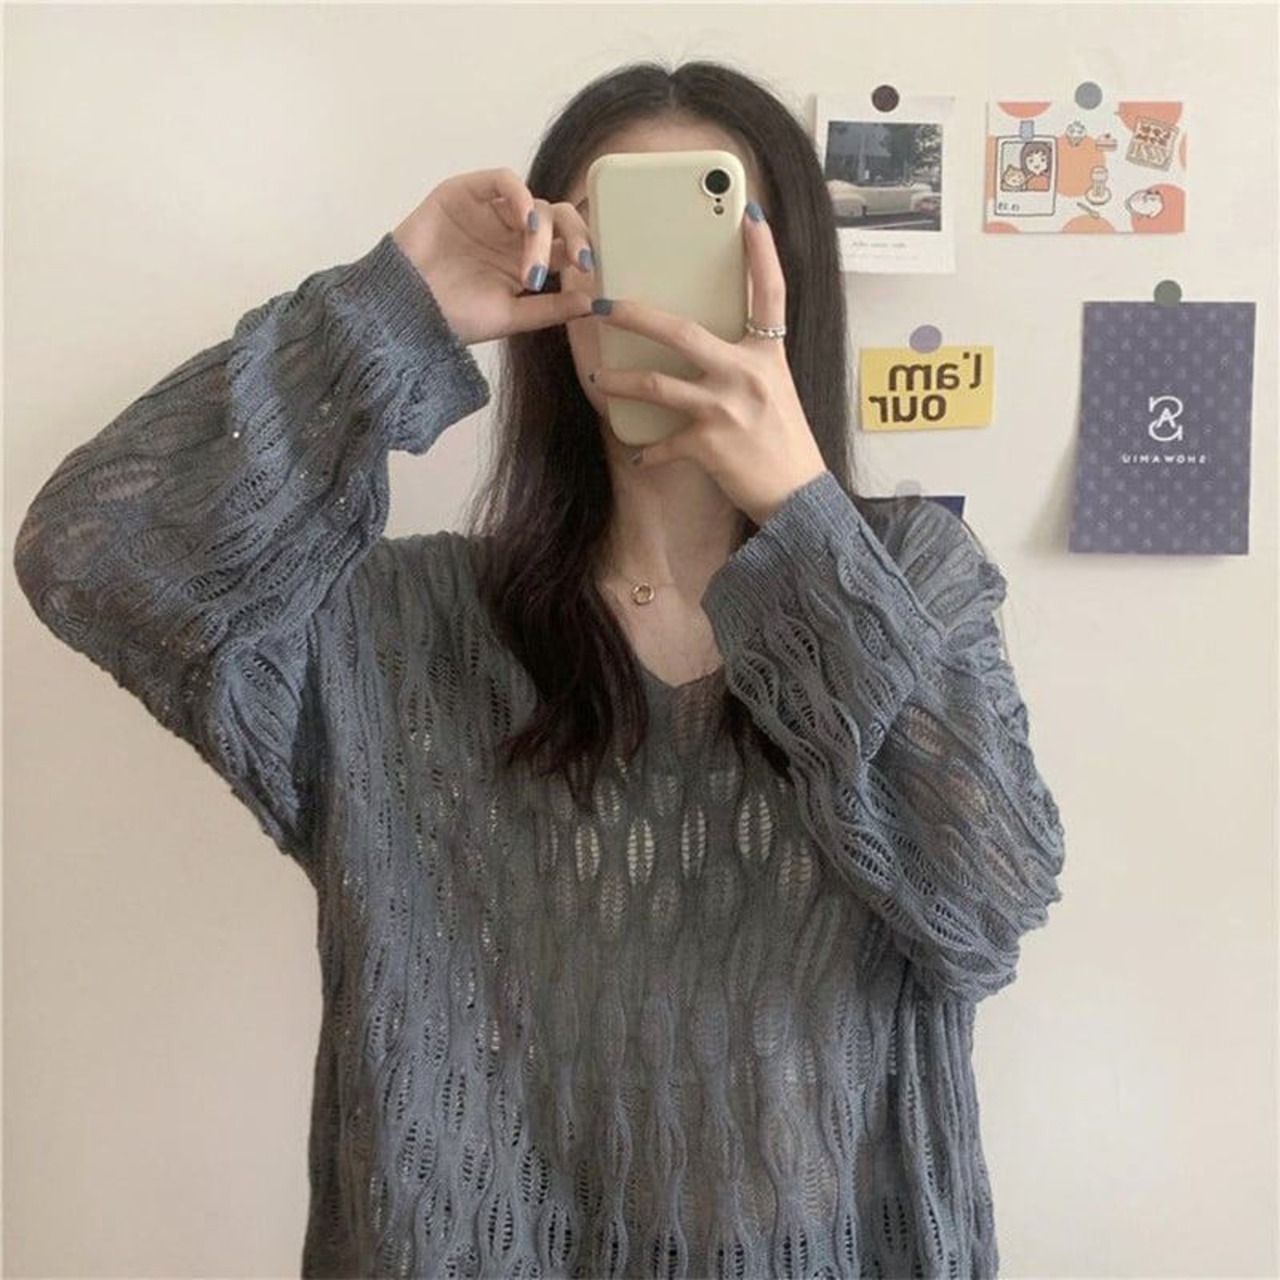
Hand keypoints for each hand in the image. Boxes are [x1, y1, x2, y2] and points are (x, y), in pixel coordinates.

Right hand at [391, 168, 596, 345]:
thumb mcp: (511, 318)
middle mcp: (513, 234)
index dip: (587, 252)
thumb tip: (594, 303)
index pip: (569, 245)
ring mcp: (491, 212)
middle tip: (583, 262)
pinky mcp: (466, 193)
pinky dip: (521, 196)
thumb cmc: (453, 318)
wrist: (405, 310)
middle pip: (559, 219)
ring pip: (535, 205)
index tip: (597, 272)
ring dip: (543, 234)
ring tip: (533, 269)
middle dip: (577, 236)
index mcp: (528, 261)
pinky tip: (526, 222)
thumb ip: (551, 309)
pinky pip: (503, 180)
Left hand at [589, 205, 827, 526]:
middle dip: (636, 315)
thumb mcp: (775, 390)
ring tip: (598, 379)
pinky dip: (648, 451)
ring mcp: (726, 409)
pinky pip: (662, 443)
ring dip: (622, 382)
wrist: (796, 496)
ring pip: (658, 385)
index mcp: (768, 356)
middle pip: (683, 332)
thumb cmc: (784, 442)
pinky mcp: (708, 445)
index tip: (751, 214)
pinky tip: (640, 457)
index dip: (763, 252)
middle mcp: (747, 375)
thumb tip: (705, 343)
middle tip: (603, 303)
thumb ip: (746, 362)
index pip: (771, 293)